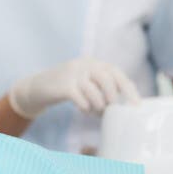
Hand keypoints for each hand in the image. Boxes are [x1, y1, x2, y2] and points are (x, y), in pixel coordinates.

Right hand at [8, 58, 140, 119]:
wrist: (37, 86)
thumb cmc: (67, 88)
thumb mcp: (85, 81)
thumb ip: (102, 86)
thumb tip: (125, 104)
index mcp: (93, 62)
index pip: (116, 73)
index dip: (129, 90)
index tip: (136, 106)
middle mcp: (84, 64)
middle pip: (108, 80)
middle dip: (112, 99)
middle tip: (109, 110)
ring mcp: (72, 73)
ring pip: (95, 92)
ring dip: (98, 106)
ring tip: (94, 111)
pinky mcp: (63, 85)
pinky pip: (81, 99)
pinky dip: (85, 108)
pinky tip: (83, 110)